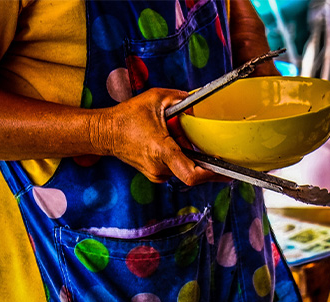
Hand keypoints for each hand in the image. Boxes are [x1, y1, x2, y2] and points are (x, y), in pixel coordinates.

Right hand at [91, 88, 217, 185]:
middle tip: (219, 155)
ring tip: (186, 140)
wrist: (104, 133)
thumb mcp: (156, 98)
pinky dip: (182, 159)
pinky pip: (177, 170)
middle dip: (205, 162)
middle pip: (193, 172)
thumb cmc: (127, 116)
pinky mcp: (156, 175)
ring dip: (192, 158)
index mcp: (161, 150)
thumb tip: (200, 100)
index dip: (211, 175)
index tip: (225, 169)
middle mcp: (160, 167)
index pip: (191, 175)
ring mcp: (157, 174)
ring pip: (185, 170)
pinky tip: (176, 145)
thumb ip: (182, 98)